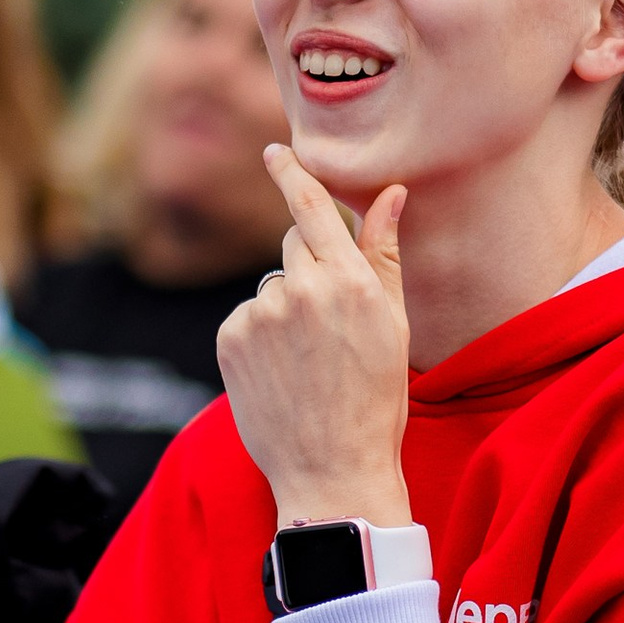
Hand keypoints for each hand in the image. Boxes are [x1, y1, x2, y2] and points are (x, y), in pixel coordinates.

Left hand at [216, 145, 411, 529]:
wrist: (331, 470)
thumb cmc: (375, 401)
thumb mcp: (393, 326)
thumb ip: (383, 253)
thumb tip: (391, 192)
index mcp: (351, 283)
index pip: (313, 208)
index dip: (292, 174)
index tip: (275, 152)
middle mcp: (303, 290)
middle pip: (295, 245)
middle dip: (310, 268)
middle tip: (328, 325)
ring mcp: (261, 315)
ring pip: (272, 287)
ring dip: (285, 310)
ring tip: (306, 362)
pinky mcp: (230, 339)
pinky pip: (246, 318)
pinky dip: (259, 337)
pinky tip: (280, 373)